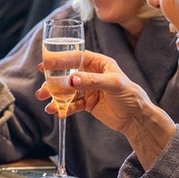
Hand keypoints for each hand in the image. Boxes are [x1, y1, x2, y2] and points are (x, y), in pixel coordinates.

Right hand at [35, 50, 175, 168]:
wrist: (137, 119)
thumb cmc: (131, 96)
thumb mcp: (114, 84)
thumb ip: (92, 81)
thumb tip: (71, 79)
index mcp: (99, 64)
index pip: (76, 57)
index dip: (60, 59)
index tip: (45, 64)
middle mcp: (91, 74)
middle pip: (67, 75)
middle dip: (53, 82)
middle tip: (42, 88)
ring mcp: (87, 89)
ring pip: (66, 90)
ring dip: (55, 96)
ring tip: (46, 102)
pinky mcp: (86, 103)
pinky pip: (71, 104)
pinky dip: (63, 108)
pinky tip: (57, 112)